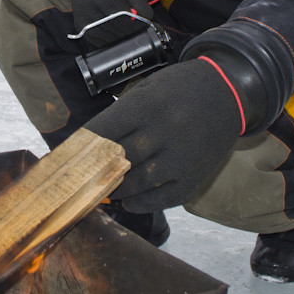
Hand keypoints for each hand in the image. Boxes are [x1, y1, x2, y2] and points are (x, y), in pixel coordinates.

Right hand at [70, 0, 152, 47]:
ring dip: (122, 39)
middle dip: (132, 34)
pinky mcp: (79, 25)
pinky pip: (97, 40)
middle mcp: (89, 8)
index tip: (151, 28)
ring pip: (107, 39)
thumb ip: (140, 1)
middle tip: (143, 32)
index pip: (125, 20)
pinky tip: (118, 32)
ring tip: (131, 31)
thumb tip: (147, 22)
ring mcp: (82, 19)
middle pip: (116, 31)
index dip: (139, 27)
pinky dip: (110, 40)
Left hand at [85, 59, 243, 211]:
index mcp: (147, 106)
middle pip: (118, 160)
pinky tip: (128, 201)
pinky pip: (162, 199)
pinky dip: (141, 204)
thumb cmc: (178, 89)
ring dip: (115, 190)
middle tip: (76, 181)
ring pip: (137, 183)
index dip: (82, 147)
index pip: (104, 131)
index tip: (66, 158)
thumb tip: (90, 144)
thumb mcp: (147, 89)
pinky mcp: (194, 177)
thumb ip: (122, 115)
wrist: (227, 92)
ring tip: (101, 191)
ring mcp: (180, 157)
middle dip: (94, 172)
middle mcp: (163, 132)